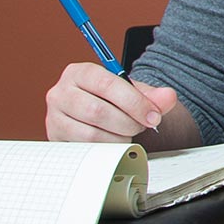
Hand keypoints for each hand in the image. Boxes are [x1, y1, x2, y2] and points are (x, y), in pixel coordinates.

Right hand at [44, 61, 171, 145]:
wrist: (92, 115)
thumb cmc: (109, 101)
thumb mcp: (130, 93)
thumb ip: (152, 95)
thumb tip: (168, 97)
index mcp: (79, 73)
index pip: (107, 84)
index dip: (134, 102)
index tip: (153, 116)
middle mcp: (60, 93)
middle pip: (97, 111)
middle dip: (128, 123)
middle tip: (141, 126)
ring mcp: (54, 118)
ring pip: (91, 135)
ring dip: (117, 138)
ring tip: (127, 134)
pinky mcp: (55, 140)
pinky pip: (84, 150)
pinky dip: (106, 149)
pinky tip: (114, 142)